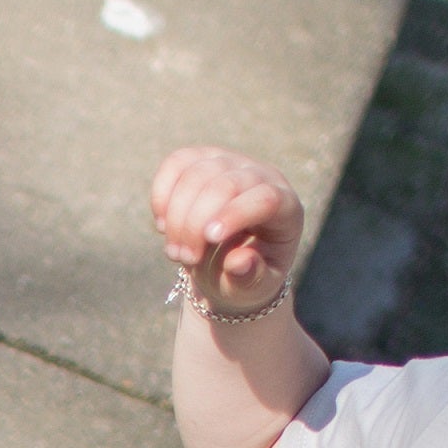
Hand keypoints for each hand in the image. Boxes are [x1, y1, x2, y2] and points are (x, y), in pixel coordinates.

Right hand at [150, 145, 302, 309]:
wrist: (227, 261)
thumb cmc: (246, 275)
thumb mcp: (253, 287)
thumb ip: (250, 277)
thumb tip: (240, 261)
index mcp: (286, 208)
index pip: (265, 198)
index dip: (235, 214)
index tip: (209, 238)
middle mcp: (261, 176)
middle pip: (226, 184)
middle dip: (196, 223)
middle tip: (185, 258)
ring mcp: (231, 163)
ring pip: (197, 173)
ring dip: (176, 216)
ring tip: (175, 252)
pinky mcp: (202, 159)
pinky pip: (176, 163)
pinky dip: (162, 194)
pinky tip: (162, 224)